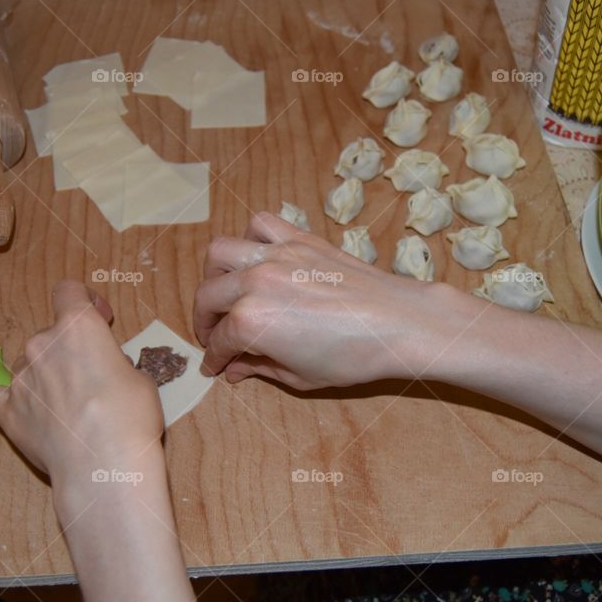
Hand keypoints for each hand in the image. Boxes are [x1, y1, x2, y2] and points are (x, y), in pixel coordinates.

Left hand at [0, 281, 163, 488]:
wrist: (102, 466)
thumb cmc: (130, 417)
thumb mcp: (140, 378)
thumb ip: (115, 363)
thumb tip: (105, 371)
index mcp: (78, 328)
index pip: (69, 290)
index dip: (85, 301)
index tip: (100, 320)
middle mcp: (42, 344)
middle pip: (50, 334)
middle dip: (69, 350)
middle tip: (91, 378)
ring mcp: (19, 378)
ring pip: (28, 365)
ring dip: (45, 376)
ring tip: (67, 406)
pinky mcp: (5, 411)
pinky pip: (2, 396)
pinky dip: (16, 401)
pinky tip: (34, 414)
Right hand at [194, 212, 466, 389]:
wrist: (398, 323)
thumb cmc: (354, 356)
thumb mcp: (299, 376)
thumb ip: (259, 367)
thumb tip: (234, 369)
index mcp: (251, 322)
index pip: (219, 341)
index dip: (213, 358)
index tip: (214, 365)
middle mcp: (255, 282)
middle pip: (208, 297)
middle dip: (204, 321)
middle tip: (213, 336)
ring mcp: (276, 255)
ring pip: (220, 253)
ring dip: (214, 275)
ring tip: (224, 293)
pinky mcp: (299, 239)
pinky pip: (259, 225)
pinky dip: (249, 238)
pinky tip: (257, 259)